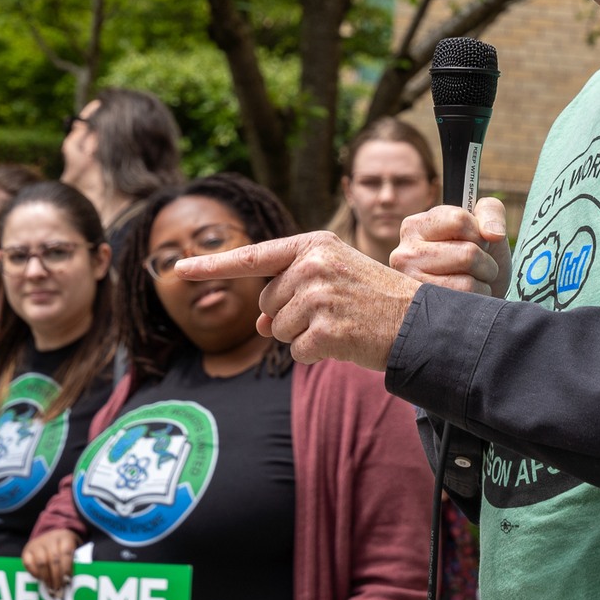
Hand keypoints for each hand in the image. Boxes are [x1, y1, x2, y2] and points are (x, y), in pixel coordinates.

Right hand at [22, 528, 78, 592]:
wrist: (50, 536)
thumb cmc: (65, 549)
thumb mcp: (73, 550)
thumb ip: (74, 563)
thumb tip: (74, 581)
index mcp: (65, 538)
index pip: (66, 553)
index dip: (67, 568)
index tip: (68, 582)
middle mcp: (50, 539)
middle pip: (54, 559)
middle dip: (57, 578)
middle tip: (59, 592)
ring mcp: (37, 544)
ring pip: (41, 562)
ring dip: (46, 578)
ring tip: (51, 590)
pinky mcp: (26, 550)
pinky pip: (28, 563)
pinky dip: (34, 573)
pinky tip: (40, 581)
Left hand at [175, 231, 418, 370]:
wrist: (420, 323)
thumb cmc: (375, 300)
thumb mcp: (334, 279)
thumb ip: (291, 291)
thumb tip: (259, 325)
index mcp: (313, 245)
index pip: (253, 257)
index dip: (212, 265)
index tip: (179, 268)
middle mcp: (313, 265)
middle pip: (267, 304)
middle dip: (290, 316)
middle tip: (334, 313)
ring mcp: (318, 297)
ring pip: (279, 331)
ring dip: (305, 337)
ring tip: (343, 324)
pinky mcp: (326, 330)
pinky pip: (296, 352)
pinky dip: (316, 354)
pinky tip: (344, 342)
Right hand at [391, 197, 510, 297]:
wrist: (477, 297)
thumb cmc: (477, 256)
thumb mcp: (485, 225)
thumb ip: (491, 212)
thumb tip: (492, 234)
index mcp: (415, 226)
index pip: (459, 220)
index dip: (479, 232)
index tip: (475, 240)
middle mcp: (404, 254)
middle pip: (467, 253)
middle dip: (485, 261)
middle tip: (476, 264)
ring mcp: (411, 285)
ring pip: (467, 280)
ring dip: (482, 281)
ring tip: (472, 279)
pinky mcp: (423, 308)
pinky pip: (466, 300)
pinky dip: (478, 296)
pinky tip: (466, 296)